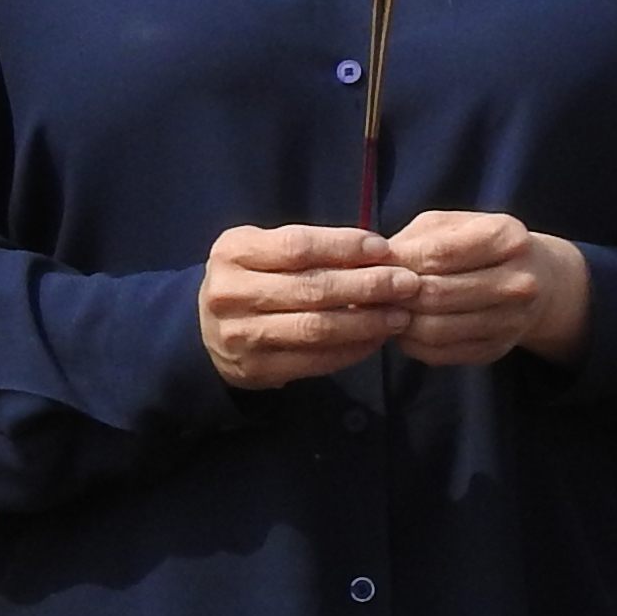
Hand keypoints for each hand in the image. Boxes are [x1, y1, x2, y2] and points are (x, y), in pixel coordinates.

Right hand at [199, 223, 415, 387]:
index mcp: (233, 252)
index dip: (344, 246)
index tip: (384, 248)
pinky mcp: (254, 369)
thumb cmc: (255, 277)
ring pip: (314, 329)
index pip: (297, 246)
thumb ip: (311, 248)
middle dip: (368, 286)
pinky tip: (376, 339)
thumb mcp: (267, 249)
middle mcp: (230, 293)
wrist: (208, 329)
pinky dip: (351, 350)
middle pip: (311, 289)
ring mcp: (239, 335)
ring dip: (365, 322)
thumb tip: (379, 252)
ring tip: (400, 315)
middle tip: (408, 284)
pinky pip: (313, 361)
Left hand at [387, 207, 592, 366]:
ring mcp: (512, 320)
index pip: (438, 253)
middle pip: (436, 294)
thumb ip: (415, 241)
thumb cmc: (482, 245)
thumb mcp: (454, 225)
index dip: (398, 261)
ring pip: (435, 329)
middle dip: (395, 294)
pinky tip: (405, 327)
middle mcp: (519, 282)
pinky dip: (411, 343)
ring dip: (399, 322)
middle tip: (373, 291)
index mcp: (509, 238)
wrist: (538, 279)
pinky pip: (439, 353)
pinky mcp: (496, 349)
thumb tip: (372, 266)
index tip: (374, 264)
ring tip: (386, 308)